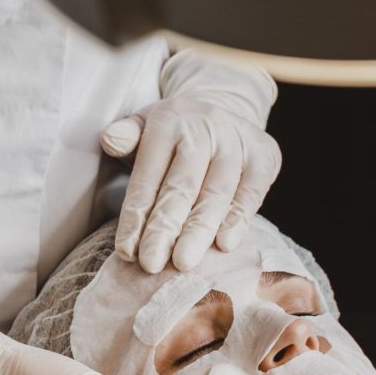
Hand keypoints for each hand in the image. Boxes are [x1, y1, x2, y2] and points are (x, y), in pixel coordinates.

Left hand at [102, 50, 279, 273]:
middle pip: (182, 186)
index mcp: (168, 121)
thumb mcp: (144, 126)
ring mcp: (237, 140)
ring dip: (199, 231)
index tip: (126, 252)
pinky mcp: (264, 155)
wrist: (224, 110)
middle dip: (165, 228)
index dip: (136, 215)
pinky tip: (224, 245)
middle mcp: (204, 127)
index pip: (148, 175)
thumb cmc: (174, 134)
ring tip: (183, 262)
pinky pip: (250, 192)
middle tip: (151, 264)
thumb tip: (110, 139)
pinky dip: (238, 219)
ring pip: (216, 192)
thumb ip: (125, 136)